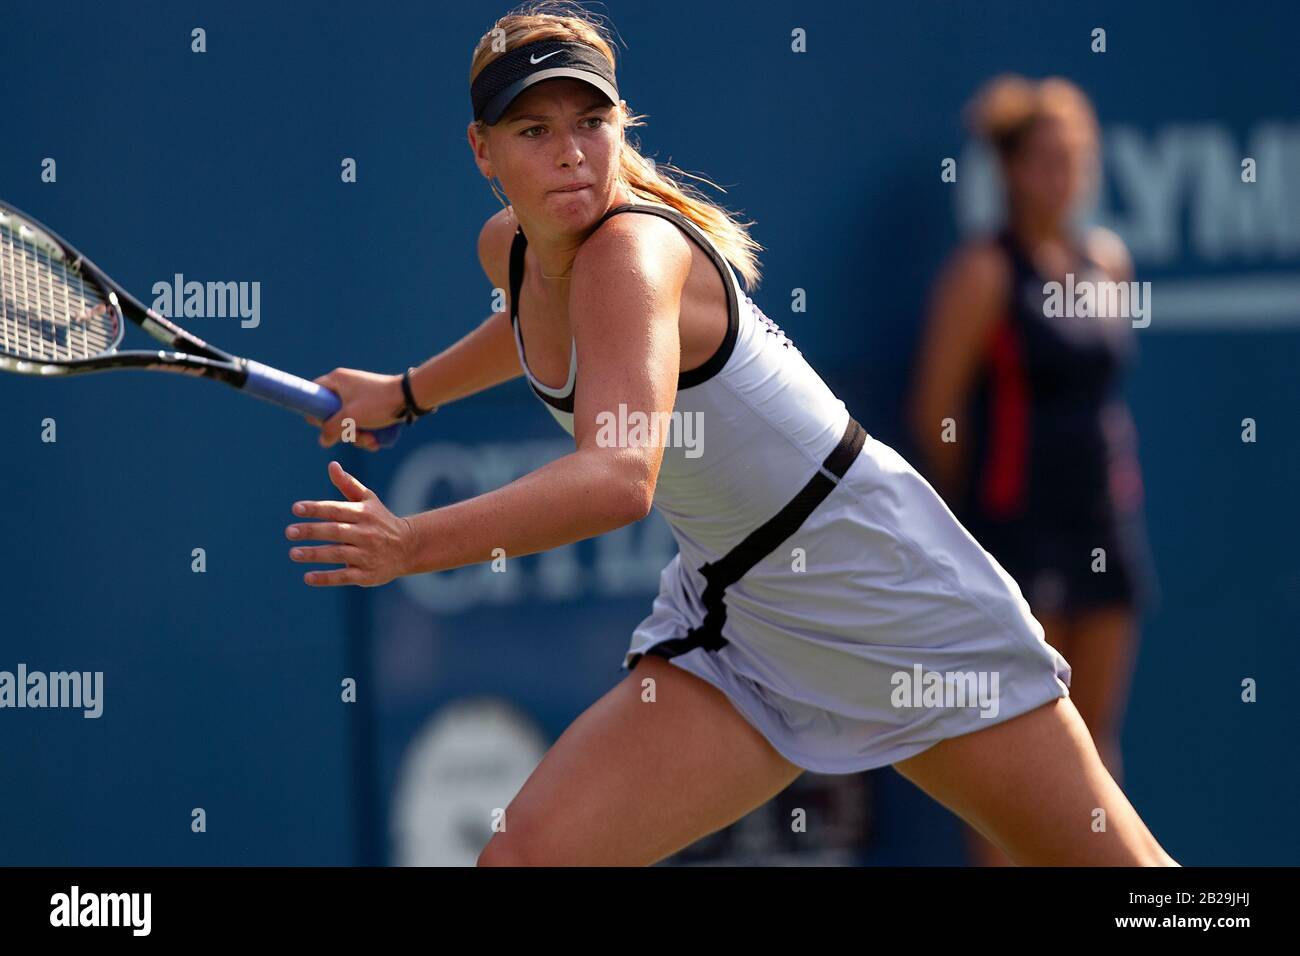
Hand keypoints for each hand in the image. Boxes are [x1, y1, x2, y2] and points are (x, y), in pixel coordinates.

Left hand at [286, 460, 414, 586]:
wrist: (409, 547)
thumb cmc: (382, 520)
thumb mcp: (368, 501)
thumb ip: (348, 484)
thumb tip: (332, 465)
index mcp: (364, 514)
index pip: (336, 510)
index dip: (316, 509)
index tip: (296, 508)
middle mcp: (366, 534)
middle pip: (335, 532)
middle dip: (311, 531)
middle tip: (289, 532)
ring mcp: (367, 555)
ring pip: (338, 554)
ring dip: (314, 554)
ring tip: (294, 553)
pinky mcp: (367, 575)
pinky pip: (344, 576)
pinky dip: (326, 577)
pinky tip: (307, 577)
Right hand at [305, 368, 405, 451]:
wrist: (411, 398)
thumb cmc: (379, 403)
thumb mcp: (351, 417)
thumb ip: (332, 428)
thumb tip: (323, 440)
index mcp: (336, 380)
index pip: (313, 395)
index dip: (315, 413)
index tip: (326, 426)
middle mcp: (345, 386)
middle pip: (331, 414)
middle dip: (344, 431)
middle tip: (356, 435)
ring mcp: (358, 396)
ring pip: (348, 422)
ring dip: (357, 436)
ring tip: (371, 440)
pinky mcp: (370, 405)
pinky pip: (361, 422)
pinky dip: (366, 433)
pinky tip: (376, 441)